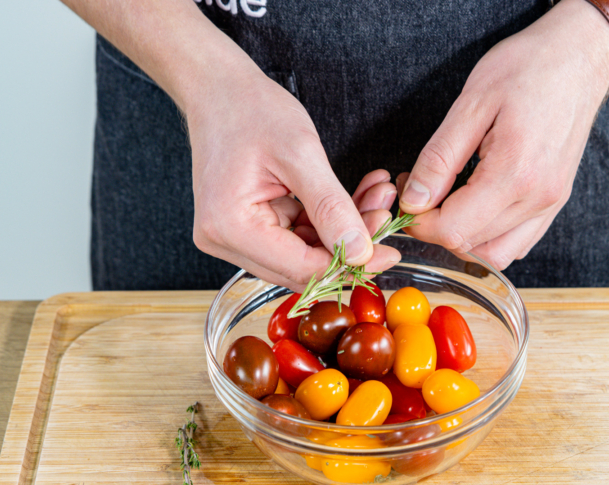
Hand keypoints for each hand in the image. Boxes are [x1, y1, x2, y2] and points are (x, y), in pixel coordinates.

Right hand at [187, 66, 400, 289]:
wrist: (219, 91)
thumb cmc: (249, 110)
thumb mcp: (300, 154)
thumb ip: (331, 207)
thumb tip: (361, 252)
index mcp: (231, 226)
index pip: (302, 268)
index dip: (350, 264)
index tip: (388, 252)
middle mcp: (224, 240)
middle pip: (302, 269)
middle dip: (349, 247)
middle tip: (384, 217)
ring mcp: (232, 237)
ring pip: (303, 256)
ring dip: (341, 233)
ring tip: (374, 198)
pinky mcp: (245, 229)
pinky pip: (295, 239)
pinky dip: (326, 223)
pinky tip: (353, 199)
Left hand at [398, 0, 608, 269]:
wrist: (578, 56)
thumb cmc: (527, 68)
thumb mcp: (471, 104)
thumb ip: (439, 158)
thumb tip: (414, 201)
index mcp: (515, 173)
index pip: (453, 229)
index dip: (420, 222)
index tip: (407, 198)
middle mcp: (538, 198)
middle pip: (470, 244)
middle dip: (434, 226)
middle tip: (420, 190)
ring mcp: (550, 205)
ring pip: (493, 254)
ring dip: (461, 237)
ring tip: (446, 199)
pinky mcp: (554, 203)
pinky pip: (516, 243)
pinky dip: (487, 238)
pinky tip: (472, 207)